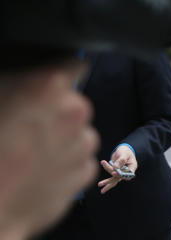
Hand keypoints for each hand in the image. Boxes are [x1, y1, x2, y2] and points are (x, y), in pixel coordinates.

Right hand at [0, 63, 98, 239]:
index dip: (60, 72)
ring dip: (60, 140)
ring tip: (25, 155)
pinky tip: (34, 175)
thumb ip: (16, 85)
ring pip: (77, 133)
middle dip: (54, 112)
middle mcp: (75, 111)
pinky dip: (63, 166)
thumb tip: (25, 83)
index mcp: (48, 86)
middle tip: (22, 128)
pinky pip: (78, 161)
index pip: (72, 64)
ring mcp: (83, 144)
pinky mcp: (86, 173)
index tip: (48, 83)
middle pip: (73, 103)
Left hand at [98, 144, 136, 193]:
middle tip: (101, 185)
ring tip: (99, 184)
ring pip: (113, 178)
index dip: (121, 175)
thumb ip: (121, 160)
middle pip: (118, 178)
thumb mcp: (124, 154)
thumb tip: (115, 167)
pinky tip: (102, 162)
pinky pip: (110, 172)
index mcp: (132, 168)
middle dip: (109, 182)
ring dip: (106, 181)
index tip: (114, 173)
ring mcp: (120, 173)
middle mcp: (126, 172)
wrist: (124, 150)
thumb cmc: (126, 151)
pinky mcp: (115, 172)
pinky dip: (106, 167)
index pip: (127, 174)